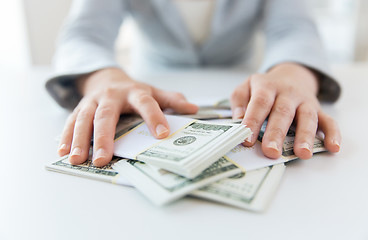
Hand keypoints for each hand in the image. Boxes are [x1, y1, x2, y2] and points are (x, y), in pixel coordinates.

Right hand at [57, 67, 197, 165]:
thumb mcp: (153, 92)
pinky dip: (66, 137)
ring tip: (78, 160)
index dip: (154, 117)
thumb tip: (193, 109)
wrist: (106, 78)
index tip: (162, 134)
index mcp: (134, 92)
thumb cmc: (133, 91)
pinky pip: (70, 121)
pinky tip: (63, 153)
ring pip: (83, 119)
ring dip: (79, 140)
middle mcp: (111, 96)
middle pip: (106, 115)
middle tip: (102, 159)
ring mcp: (92, 101)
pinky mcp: (79, 107)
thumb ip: (171, 100)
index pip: (146, 103)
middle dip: (103, 137)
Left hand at [231, 63, 340, 158]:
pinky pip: (329, 120)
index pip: (260, 103)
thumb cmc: (264, 87)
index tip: (247, 140)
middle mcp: (288, 93)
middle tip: (271, 151)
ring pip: (307, 117)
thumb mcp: (246, 86)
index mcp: (267, 87)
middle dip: (277, 133)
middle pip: (283, 112)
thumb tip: (238, 118)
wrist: (291, 75)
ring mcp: (305, 102)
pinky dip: (333, 134)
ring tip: (302, 154)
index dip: (253, 121)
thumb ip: (239, 99)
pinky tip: (333, 147)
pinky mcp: (318, 110)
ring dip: (305, 136)